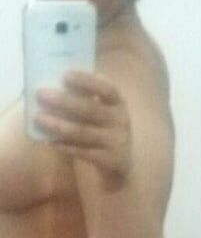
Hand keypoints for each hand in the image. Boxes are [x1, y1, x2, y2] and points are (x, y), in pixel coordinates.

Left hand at [36, 71, 131, 185]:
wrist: (123, 161)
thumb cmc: (106, 128)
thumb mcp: (106, 110)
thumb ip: (89, 98)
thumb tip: (57, 86)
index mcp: (118, 104)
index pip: (106, 89)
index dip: (87, 82)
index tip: (65, 76)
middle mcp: (119, 121)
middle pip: (90, 109)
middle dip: (64, 101)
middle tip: (41, 94)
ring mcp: (115, 142)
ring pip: (83, 132)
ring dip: (59, 125)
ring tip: (39, 118)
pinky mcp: (108, 160)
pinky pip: (82, 152)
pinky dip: (65, 146)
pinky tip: (50, 141)